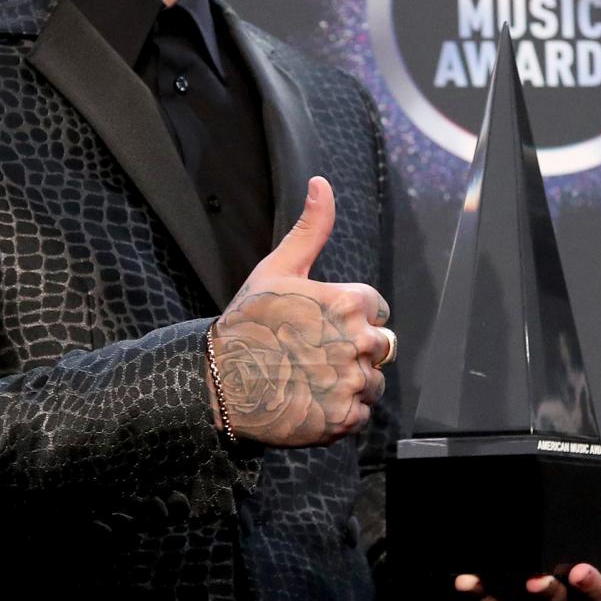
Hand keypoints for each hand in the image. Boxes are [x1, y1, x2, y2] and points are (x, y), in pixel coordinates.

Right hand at [207, 177, 395, 446]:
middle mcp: (358, 342)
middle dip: (352, 346)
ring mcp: (353, 382)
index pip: (374, 307)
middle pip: (379, 344)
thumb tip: (321, 183)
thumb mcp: (277, 269)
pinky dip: (340, 409)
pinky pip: (361, 411)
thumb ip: (310, 228)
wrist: (221, 383)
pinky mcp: (345, 418)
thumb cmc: (247, 323)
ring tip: (309, 376)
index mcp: (348, 303)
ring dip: (350, 379)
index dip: (347, 313)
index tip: (316, 323)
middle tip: (310, 351)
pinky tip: (310, 398)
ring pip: (372, 379)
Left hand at [453, 563, 600, 600]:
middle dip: (548, 595)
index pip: (599, 596)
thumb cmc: (547, 571)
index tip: (579, 570)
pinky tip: (466, 586)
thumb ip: (556, 550)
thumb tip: (538, 520)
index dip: (591, 585)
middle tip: (534, 579)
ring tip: (479, 580)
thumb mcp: (557, 560)